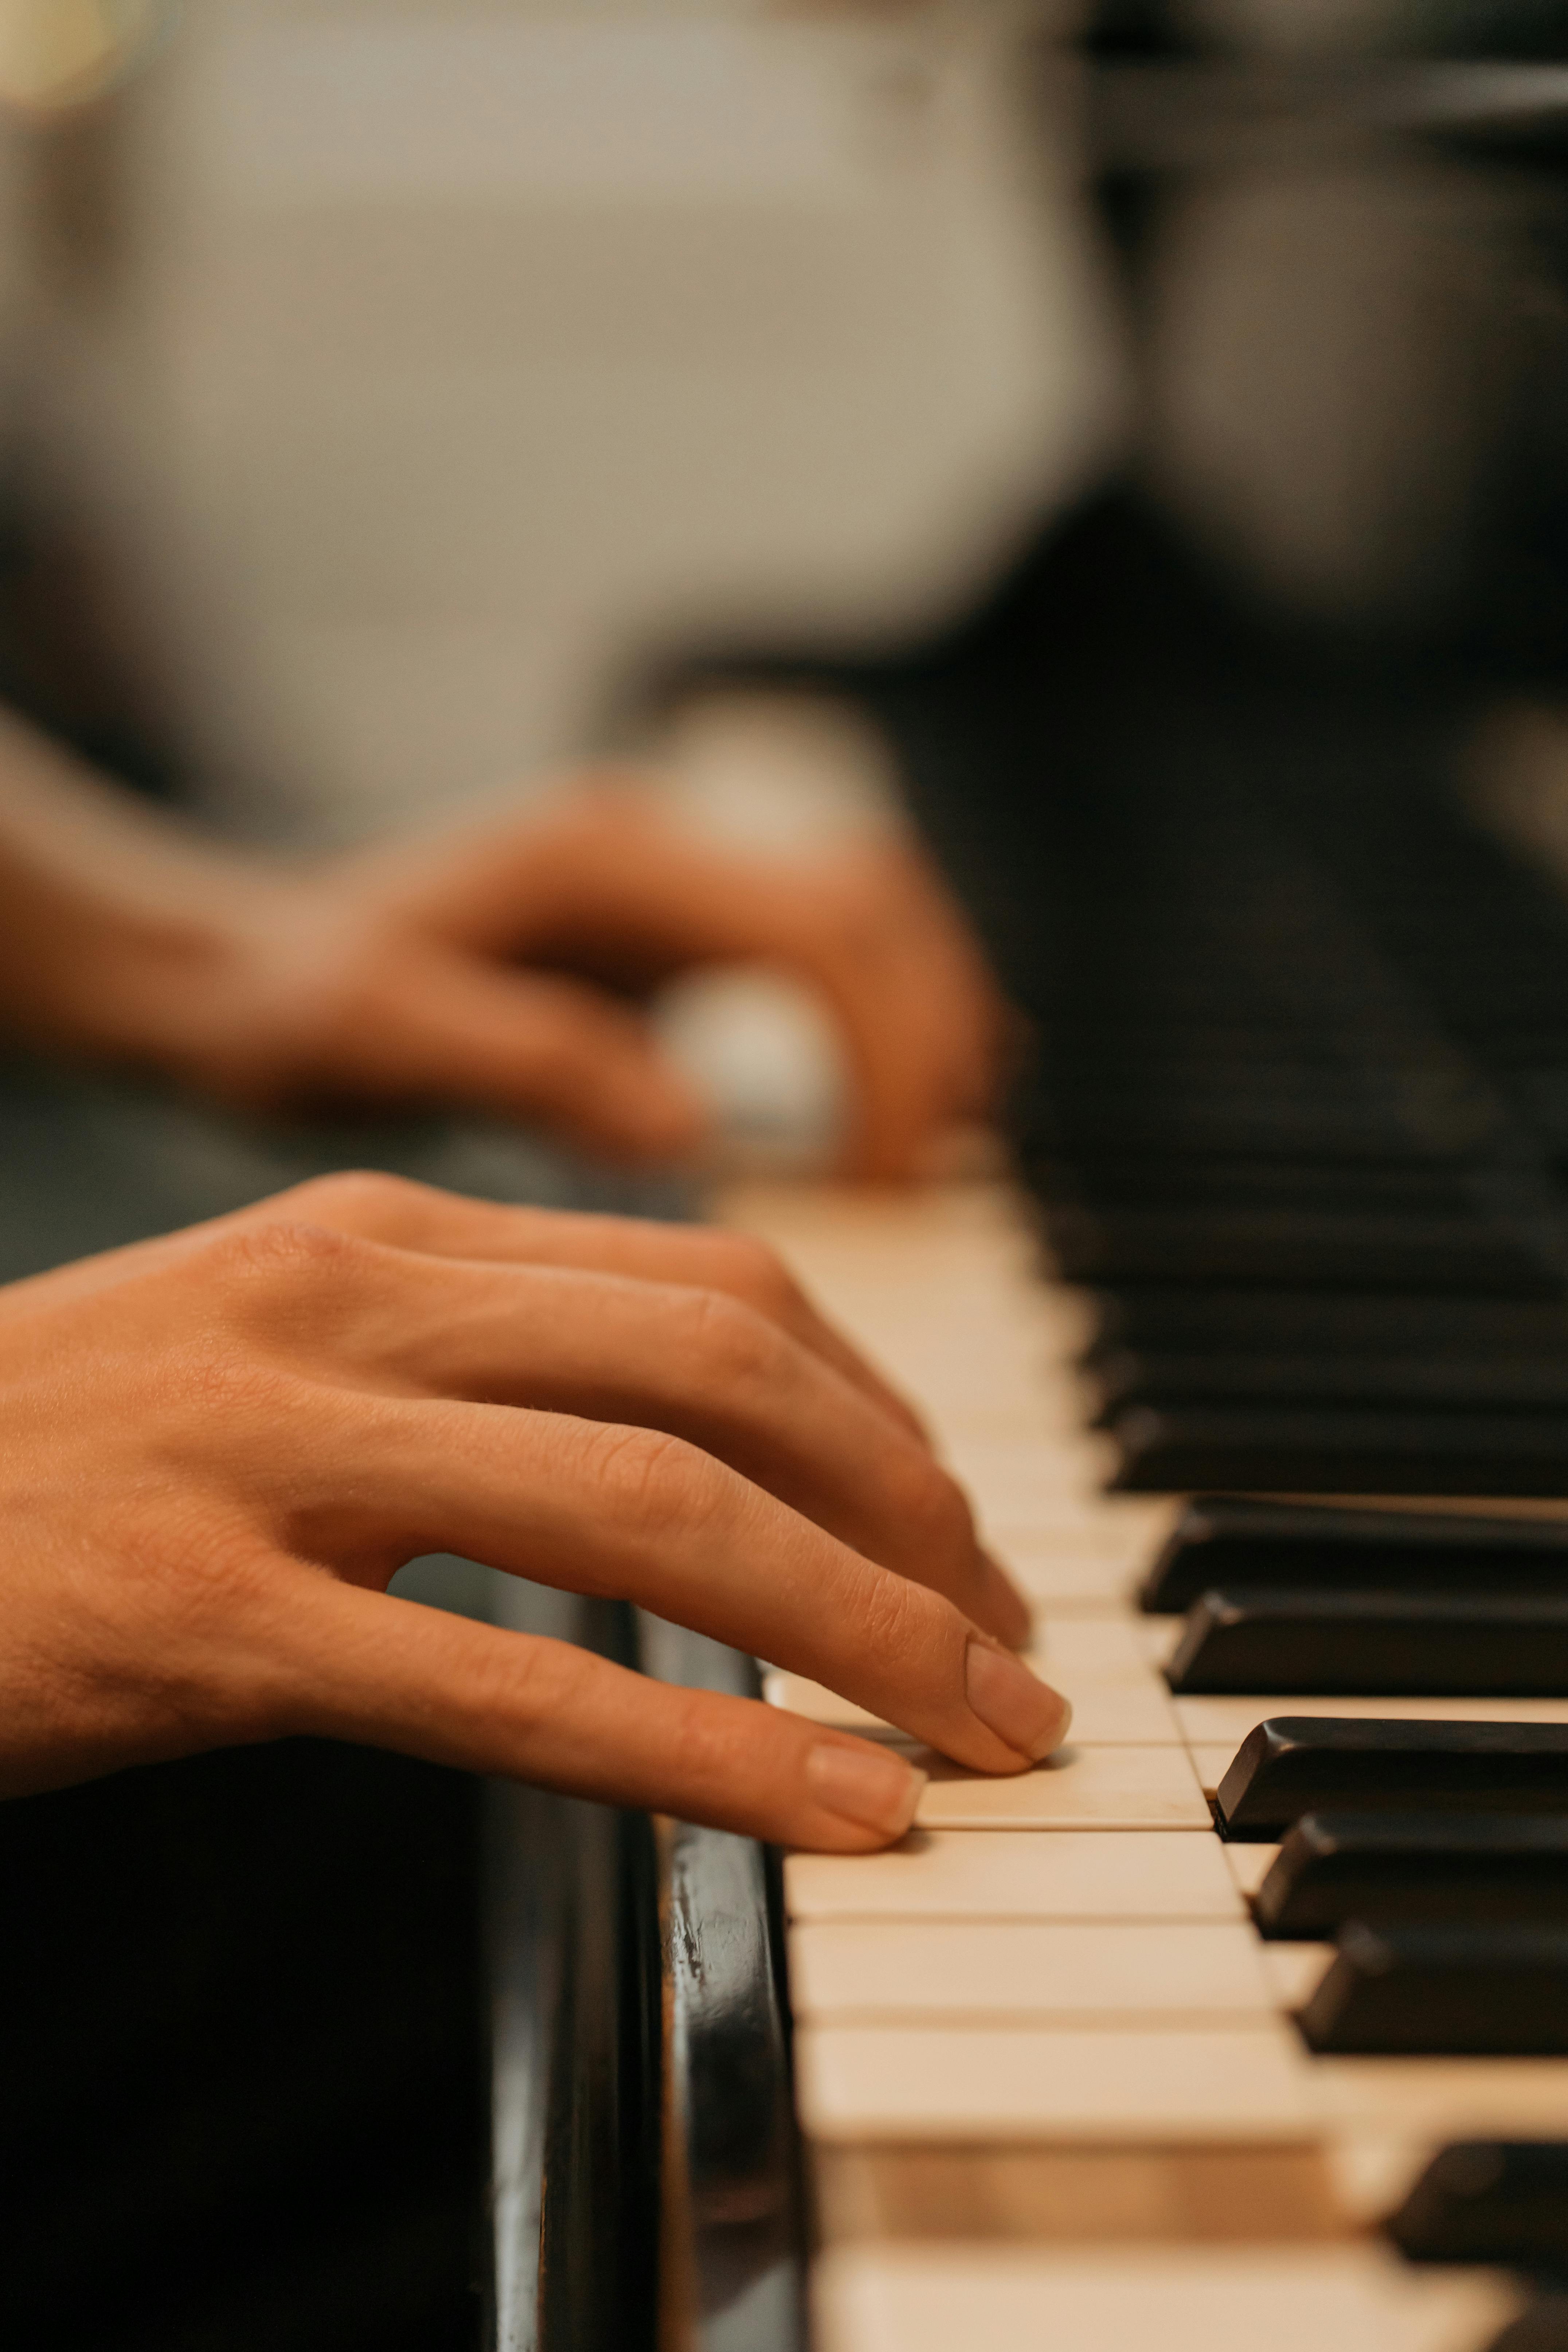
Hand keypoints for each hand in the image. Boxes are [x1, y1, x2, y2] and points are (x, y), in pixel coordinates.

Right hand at [0, 1173, 1060, 1846]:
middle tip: (1013, 1643)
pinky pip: (517, 1685)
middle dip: (913, 1518)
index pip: (716, 1286)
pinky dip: (707, 1755)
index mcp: (384, 1235)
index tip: (959, 1524)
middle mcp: (351, 1307)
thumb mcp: (286, 1347)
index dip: (881, 1408)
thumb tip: (691, 1446)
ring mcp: (276, 1455)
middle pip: (724, 1378)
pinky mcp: (212, 1622)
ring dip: (859, 1632)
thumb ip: (478, 1366)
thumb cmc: (74, 1449)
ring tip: (983, 1731)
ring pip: (655, 1517)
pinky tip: (836, 1814)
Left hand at [39, 784, 1006, 1174]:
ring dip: (919, 1030)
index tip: (885, 1189)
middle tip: (920, 1190)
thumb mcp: (369, 1036)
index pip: (825, 928)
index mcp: (605, 859)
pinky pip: (817, 961)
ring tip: (916, 1169)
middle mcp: (655, 846)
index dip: (888, 1054)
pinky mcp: (663, 934)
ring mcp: (666, 882)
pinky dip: (872, 1033)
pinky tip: (879, 1130)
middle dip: (932, 1039)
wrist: (224, 963)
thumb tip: (691, 1133)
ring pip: (865, 922)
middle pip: (877, 904)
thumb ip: (524, 1062)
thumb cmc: (279, 1004)